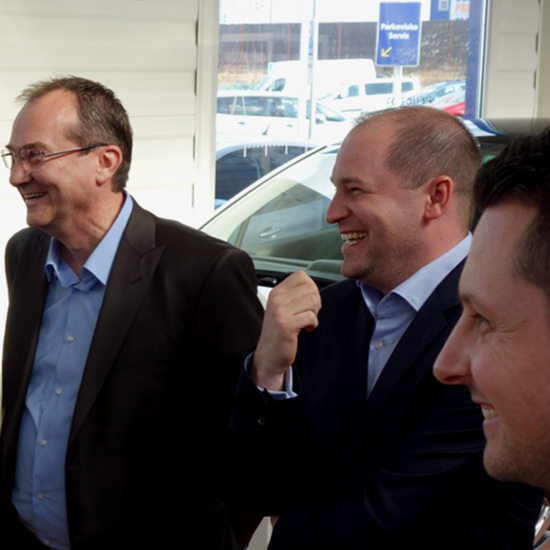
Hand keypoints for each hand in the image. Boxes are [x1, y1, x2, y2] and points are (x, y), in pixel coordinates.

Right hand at [251, 270, 320, 390]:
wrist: (269, 355)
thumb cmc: (278, 332)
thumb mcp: (282, 308)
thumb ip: (294, 295)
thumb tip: (313, 287)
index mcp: (276, 292)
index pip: (301, 275)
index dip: (311, 287)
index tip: (307, 301)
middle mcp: (277, 299)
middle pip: (310, 288)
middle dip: (316, 301)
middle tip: (309, 313)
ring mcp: (280, 311)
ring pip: (313, 300)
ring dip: (315, 313)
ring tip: (307, 321)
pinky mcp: (286, 325)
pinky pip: (311, 316)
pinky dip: (313, 324)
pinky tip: (306, 329)